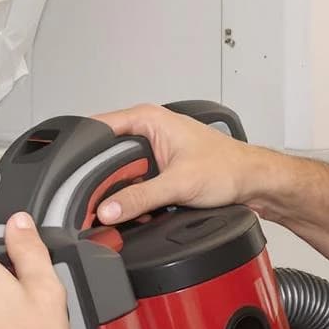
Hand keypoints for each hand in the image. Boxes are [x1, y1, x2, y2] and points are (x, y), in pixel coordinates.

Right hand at [92, 104, 283, 224]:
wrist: (252, 181)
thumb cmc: (228, 167)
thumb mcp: (179, 184)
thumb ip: (140, 198)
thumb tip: (108, 209)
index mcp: (148, 119)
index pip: (98, 131)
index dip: (83, 156)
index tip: (75, 181)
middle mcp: (147, 130)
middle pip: (105, 156)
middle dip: (104, 182)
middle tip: (104, 203)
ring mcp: (152, 150)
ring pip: (118, 173)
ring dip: (121, 193)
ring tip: (129, 207)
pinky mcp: (158, 168)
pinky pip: (133, 184)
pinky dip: (135, 198)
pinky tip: (142, 209)